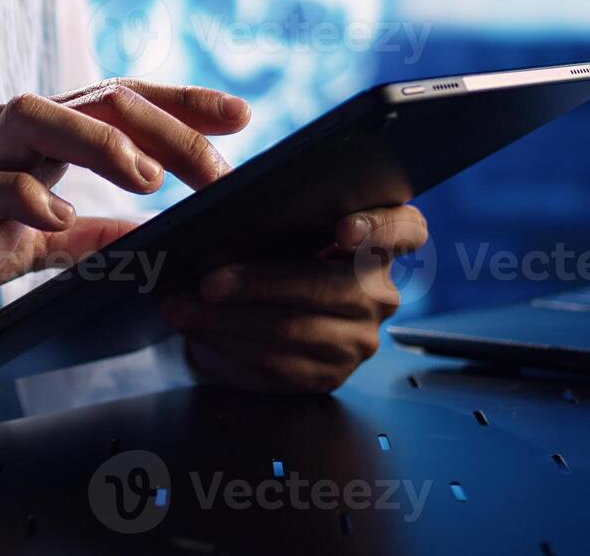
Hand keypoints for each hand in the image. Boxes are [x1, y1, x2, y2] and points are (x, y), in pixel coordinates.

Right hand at [0, 80, 251, 349]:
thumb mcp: (38, 237)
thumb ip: (92, 231)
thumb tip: (155, 236)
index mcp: (42, 134)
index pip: (119, 97)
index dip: (181, 101)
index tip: (241, 115)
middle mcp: (12, 131)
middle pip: (95, 98)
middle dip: (164, 127)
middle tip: (214, 171)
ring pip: (37, 116)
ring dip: (100, 144)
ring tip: (147, 179)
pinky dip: (32, 198)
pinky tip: (63, 221)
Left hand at [161, 205, 427, 393]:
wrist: (263, 313)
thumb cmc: (274, 254)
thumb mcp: (284, 229)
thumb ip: (278, 217)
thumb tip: (225, 213)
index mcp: (380, 243)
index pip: (406, 229)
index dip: (379, 228)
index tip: (342, 231)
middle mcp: (379, 294)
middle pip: (325, 287)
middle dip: (257, 284)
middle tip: (207, 282)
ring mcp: (358, 340)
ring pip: (291, 330)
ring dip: (226, 321)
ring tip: (183, 307)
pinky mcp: (328, 375)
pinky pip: (275, 365)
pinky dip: (226, 345)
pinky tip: (197, 330)